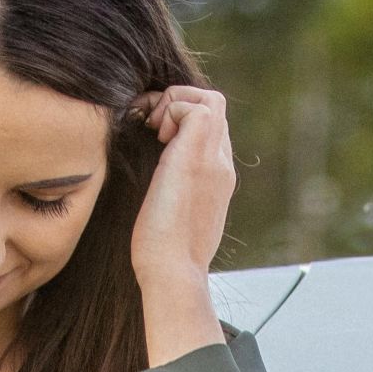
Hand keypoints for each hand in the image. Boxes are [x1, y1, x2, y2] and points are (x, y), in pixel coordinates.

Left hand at [130, 85, 232, 360]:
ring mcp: (215, 159)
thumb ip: (174, 196)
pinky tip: (155, 135)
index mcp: (216, 179)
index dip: (181, 120)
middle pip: (213, 107)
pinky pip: (194, 106)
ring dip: (175, 102)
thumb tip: (157, 192)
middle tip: (151, 126)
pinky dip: (171, 109)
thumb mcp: (173, 219)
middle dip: (176, 104)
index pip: (211, 128)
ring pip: (209, 99)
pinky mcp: (199, 154)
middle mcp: (221, 164)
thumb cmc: (163, 256)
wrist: (173, 272)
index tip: (154, 136)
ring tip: (153, 128)